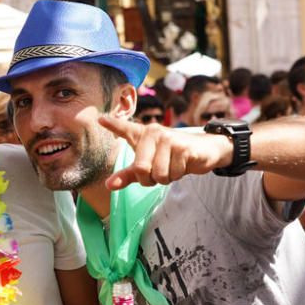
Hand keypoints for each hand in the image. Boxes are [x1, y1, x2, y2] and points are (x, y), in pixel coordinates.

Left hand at [99, 115, 232, 188]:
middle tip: (159, 171)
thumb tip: (108, 186)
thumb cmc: (171, 157)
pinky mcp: (183, 147)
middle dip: (149, 179)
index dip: (113, 124)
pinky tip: (183, 164)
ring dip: (166, 178)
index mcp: (142, 135)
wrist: (204, 150)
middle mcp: (153, 133)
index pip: (124, 128)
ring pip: (158, 174)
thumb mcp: (148, 165)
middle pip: (140, 169)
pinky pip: (173, 173)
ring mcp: (169, 139)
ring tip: (173, 166)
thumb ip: (128, 175)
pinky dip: (178, 175)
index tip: (100, 118)